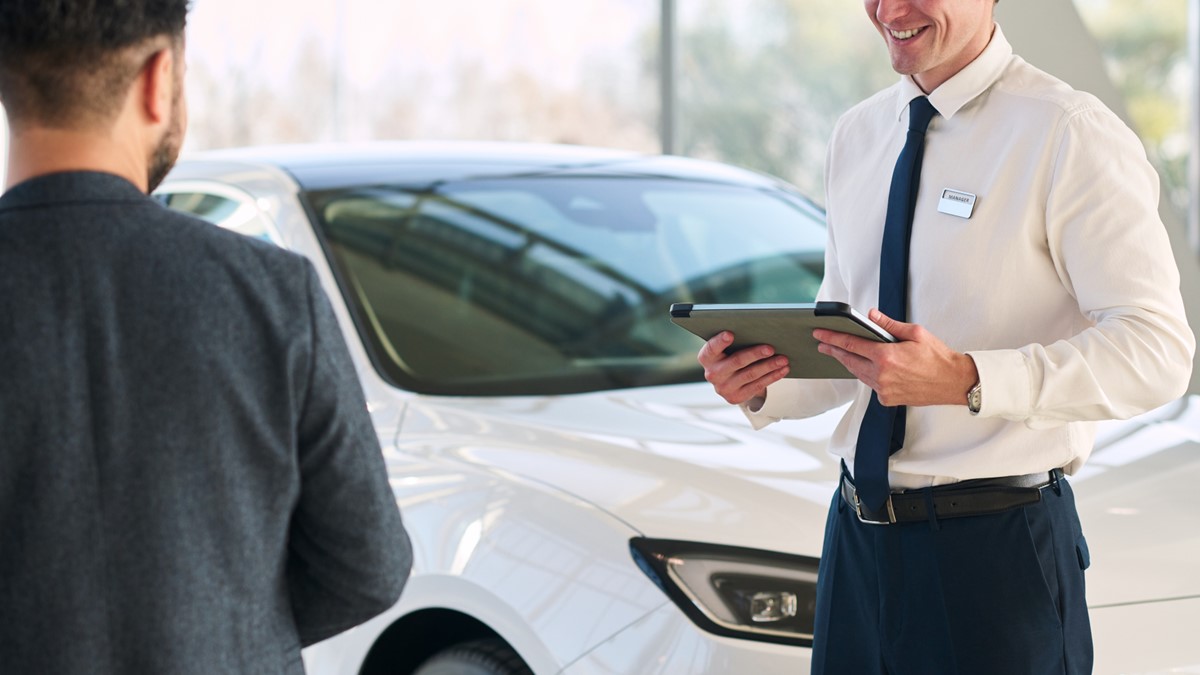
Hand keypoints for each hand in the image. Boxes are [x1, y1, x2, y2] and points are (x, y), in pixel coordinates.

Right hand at [697, 331, 789, 405]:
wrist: (726, 380)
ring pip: (750, 374)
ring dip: (769, 366)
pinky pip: (757, 386)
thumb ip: (735, 340)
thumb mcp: (725, 348)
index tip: (730, 334)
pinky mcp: (735, 397)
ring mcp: (723, 388)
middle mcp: (712, 374)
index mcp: (706, 358)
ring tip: (783, 359)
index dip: (720, 341)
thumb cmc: (729, 355)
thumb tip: (760, 331)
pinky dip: (772, 376)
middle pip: (736, 361)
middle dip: (755, 354)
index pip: (711, 348)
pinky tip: (782, 370)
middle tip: (770, 348)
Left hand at [813, 309, 976, 406]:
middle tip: (822, 343)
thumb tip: (870, 315)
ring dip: (849, 363)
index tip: (820, 334)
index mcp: (886, 357)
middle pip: (849, 361)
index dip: (832, 338)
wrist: (953, 382)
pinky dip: (866, 375)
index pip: (851, 344)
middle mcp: (881, 375)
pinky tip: (864, 367)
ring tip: (839, 353)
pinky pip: (870, 385)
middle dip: (834, 351)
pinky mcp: (888, 399)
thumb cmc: (937, 357)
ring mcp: (883, 390)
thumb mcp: (915, 333)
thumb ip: (889, 325)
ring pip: (858, 374)